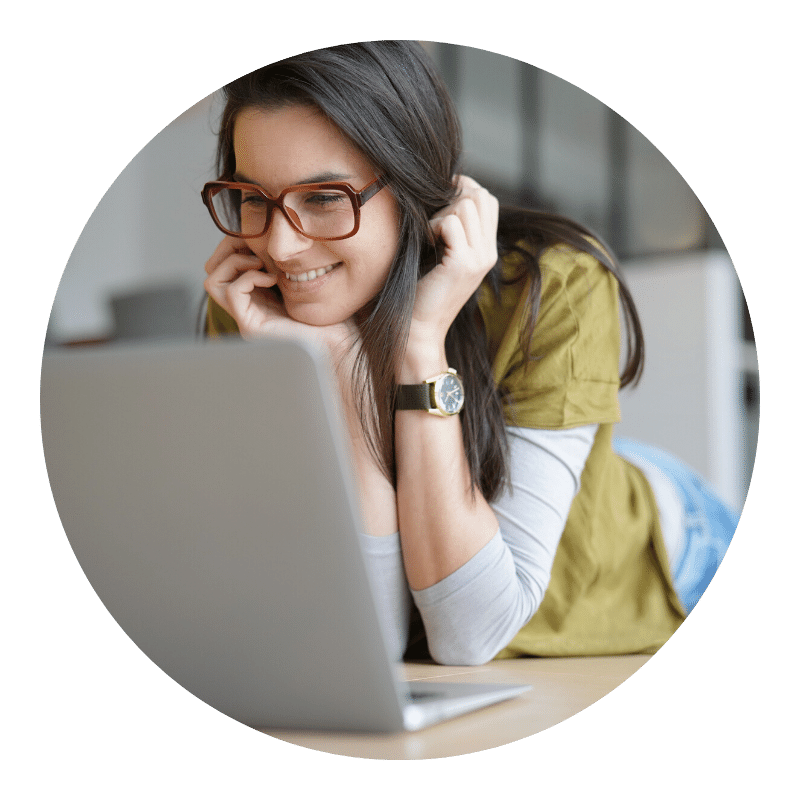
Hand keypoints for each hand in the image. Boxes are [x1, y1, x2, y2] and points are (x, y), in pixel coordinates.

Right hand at [204, 236, 356, 357]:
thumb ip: (295, 264)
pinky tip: (271, 278)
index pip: (229, 264)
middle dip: (230, 249)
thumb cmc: (332, 320)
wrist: (339, 348)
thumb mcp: (311, 282)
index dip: (238, 244)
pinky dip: (248, 277)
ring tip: (261, 262)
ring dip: (235, 263)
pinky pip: (232, 292)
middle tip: (256, 246)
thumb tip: (289, 234)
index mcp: (259, 296)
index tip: (260, 236)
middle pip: (214, 271)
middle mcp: (248, 307)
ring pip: (213, 281)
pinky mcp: (251, 327)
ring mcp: (247, 318)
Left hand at [407, 176, 497, 359]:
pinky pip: (452, 222)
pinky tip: (425, 243)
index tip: (437, 202)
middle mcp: (488, 253)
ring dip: (440, 213)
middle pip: (480, 196)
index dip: (462, 190)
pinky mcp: (463, 264)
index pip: (487, 199)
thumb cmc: (418, 293)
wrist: (416, 331)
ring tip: (428, 236)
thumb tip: (441, 193)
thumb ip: (448, 230)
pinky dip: (433, 225)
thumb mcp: (439, 256)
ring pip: (466, 205)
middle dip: (450, 198)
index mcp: (486, 250)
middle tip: (431, 222)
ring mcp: (479, 259)